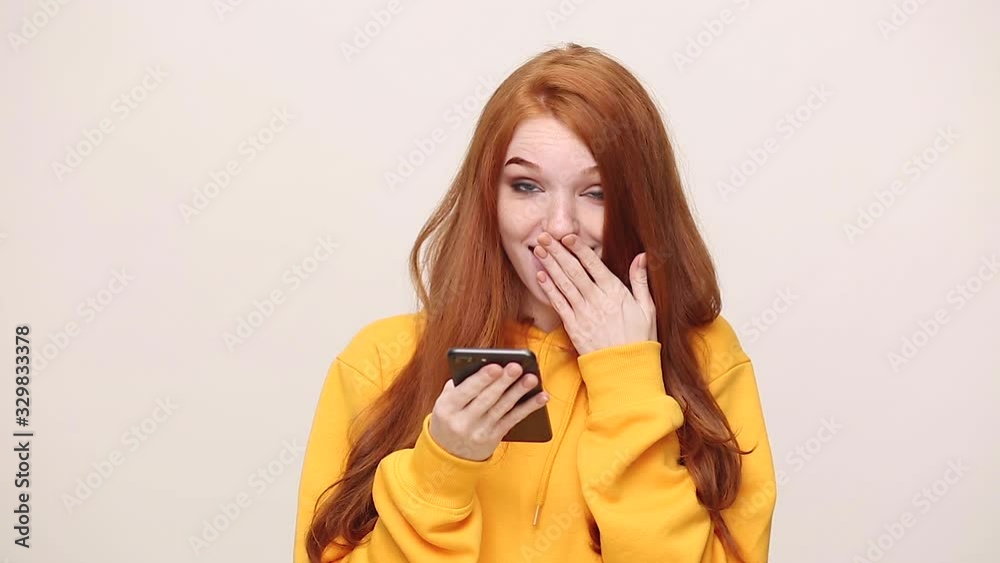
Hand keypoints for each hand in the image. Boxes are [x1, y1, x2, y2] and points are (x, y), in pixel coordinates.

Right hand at [429, 362, 549, 460]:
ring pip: (502, 408)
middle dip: (503, 382)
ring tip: (531, 378)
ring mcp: (479, 432)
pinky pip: (513, 420)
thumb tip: (485, 365)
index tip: (496, 366)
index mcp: (446, 408)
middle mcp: (462, 422)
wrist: (449, 455)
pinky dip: (529, 408)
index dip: (482, 379)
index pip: (465, 391)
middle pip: (486, 399)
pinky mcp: (494, 438)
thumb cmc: (450, 418)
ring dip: (519, 392)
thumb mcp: (444, 403)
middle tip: (517, 367)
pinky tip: (540, 397)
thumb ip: (458, 385)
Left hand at [533, 232, 656, 354]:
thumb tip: (642, 256)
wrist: (626, 369)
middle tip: (545, 236)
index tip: (567, 236)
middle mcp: (597, 300)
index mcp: (615, 292)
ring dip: (550, 265)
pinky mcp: (573, 327)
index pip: (594, 265)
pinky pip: (558, 304)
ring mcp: (583, 314)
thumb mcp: (647, 308)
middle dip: (558, 251)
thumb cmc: (640, 338)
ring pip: (563, 284)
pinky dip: (549, 288)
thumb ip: (640, 281)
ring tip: (539, 249)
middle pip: (574, 271)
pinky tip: (540, 275)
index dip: (579, 249)